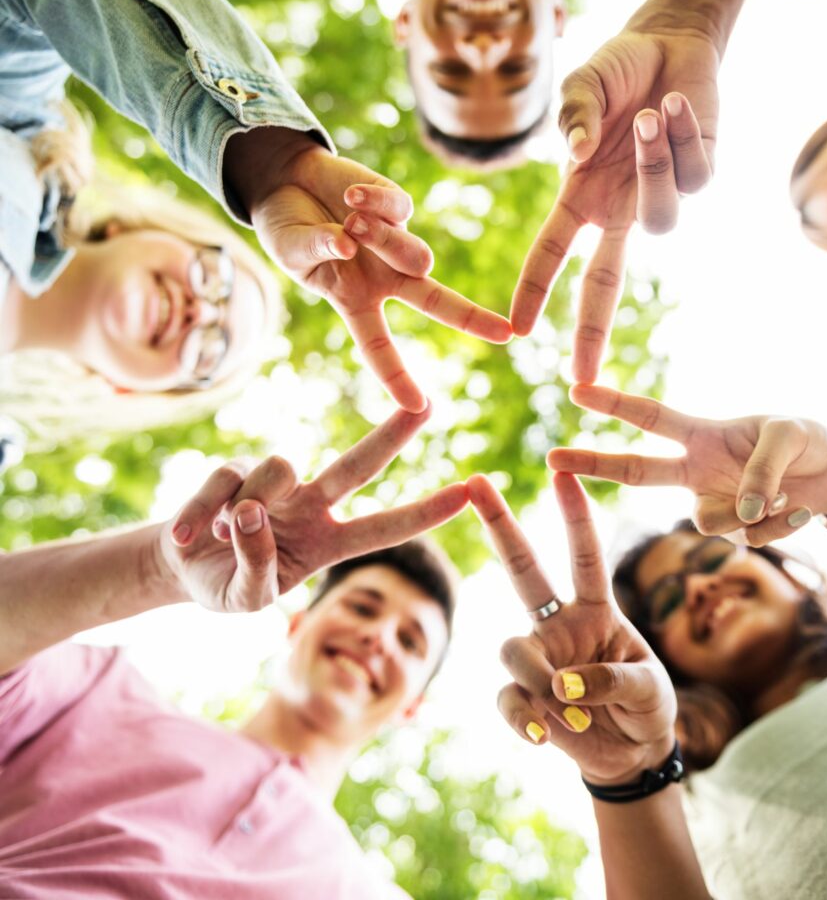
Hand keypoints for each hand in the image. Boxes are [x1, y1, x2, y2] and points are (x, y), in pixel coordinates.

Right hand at [158, 405, 468, 611]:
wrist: (181, 569)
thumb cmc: (228, 583)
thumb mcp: (248, 597)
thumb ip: (257, 565)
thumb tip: (249, 512)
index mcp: (330, 542)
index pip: (384, 528)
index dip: (424, 512)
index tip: (467, 493)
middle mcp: (311, 504)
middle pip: (359, 464)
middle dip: (394, 436)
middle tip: (428, 406)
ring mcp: (274, 484)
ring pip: (279, 469)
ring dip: (245, 509)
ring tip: (218, 539)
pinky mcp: (232, 470)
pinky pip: (223, 482)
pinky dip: (199, 516)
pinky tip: (186, 539)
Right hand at [226, 130, 511, 411]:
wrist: (287, 183)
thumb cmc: (288, 230)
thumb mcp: (291, 250)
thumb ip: (317, 250)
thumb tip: (349, 244)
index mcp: (357, 301)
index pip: (379, 347)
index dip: (397, 377)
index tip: (420, 407)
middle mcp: (384, 277)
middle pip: (436, 301)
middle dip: (472, 318)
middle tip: (506, 334)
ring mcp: (395, 242)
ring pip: (417, 256)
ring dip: (384, 241)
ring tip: (350, 223)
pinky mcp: (397, 205)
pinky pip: (400, 210)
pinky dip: (374, 203)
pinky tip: (350, 197)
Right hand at [471, 472, 676, 785]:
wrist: (632, 754)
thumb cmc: (647, 706)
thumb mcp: (649, 688)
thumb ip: (613, 679)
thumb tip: (562, 686)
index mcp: (598, 608)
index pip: (585, 555)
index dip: (574, 515)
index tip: (561, 473)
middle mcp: (560, 623)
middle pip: (523, 569)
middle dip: (501, 524)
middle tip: (476, 483)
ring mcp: (539, 658)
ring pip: (512, 648)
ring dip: (539, 680)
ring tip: (572, 713)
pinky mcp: (524, 697)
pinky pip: (508, 698)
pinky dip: (525, 719)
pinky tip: (546, 737)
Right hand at [511, 28, 717, 382]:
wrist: (670, 41)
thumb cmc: (616, 68)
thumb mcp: (580, 86)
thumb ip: (573, 118)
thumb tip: (581, 155)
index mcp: (580, 197)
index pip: (551, 253)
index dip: (533, 291)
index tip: (517, 330)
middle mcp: (618, 209)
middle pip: (602, 282)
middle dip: (592, 330)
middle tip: (584, 377)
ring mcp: (659, 196)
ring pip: (661, 220)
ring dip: (654, 165)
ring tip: (650, 112)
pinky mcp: (701, 175)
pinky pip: (694, 178)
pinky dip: (683, 137)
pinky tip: (675, 105)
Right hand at [548, 384, 826, 547]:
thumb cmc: (808, 440)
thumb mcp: (788, 437)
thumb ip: (757, 471)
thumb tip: (737, 514)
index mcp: (703, 434)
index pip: (650, 417)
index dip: (614, 403)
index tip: (577, 390)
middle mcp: (697, 469)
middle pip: (635, 471)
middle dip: (594, 462)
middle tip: (553, 457)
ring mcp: (713, 501)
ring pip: (706, 522)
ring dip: (750, 512)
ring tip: (787, 495)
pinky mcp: (737, 527)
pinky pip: (744, 537)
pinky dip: (776, 526)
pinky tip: (797, 510)